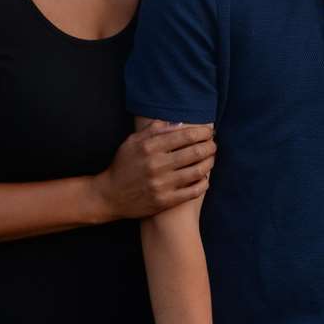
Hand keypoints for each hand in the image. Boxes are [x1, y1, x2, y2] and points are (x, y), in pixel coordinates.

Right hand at [95, 120, 214, 219]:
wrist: (110, 196)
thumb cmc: (123, 166)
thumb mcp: (132, 142)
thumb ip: (153, 130)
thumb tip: (176, 122)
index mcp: (149, 147)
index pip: (185, 135)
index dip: (202, 132)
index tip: (209, 131)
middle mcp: (156, 164)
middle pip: (195, 152)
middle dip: (210, 146)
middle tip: (213, 144)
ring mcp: (162, 184)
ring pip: (197, 171)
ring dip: (210, 163)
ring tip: (212, 159)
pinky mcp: (165, 201)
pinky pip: (193, 191)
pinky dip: (203, 183)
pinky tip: (205, 178)